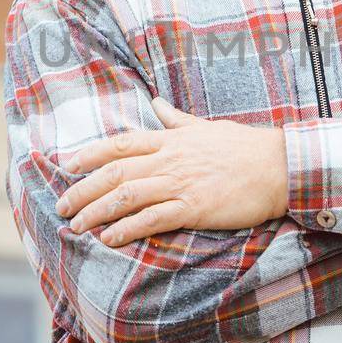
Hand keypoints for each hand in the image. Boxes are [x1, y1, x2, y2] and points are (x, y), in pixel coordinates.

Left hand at [54, 98, 287, 245]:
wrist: (278, 167)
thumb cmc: (244, 147)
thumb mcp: (205, 126)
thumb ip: (176, 119)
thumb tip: (156, 103)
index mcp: (171, 139)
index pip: (120, 143)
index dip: (90, 154)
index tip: (67, 165)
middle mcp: (170, 159)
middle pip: (115, 172)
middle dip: (84, 189)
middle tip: (62, 205)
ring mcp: (181, 183)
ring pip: (127, 196)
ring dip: (97, 211)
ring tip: (77, 226)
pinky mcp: (194, 208)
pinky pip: (152, 219)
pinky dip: (127, 229)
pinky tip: (110, 239)